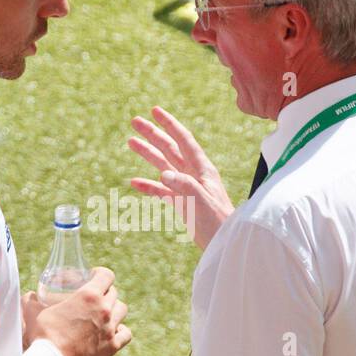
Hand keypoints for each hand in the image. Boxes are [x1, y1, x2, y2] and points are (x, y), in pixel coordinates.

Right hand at [24, 268, 130, 355]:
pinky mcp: (113, 346)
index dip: (101, 274)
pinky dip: (121, 331)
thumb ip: (31, 300)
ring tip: (105, 314)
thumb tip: (28, 296)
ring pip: (122, 310)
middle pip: (113, 293)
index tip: (95, 276)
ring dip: (115, 310)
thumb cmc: (42, 337)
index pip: (106, 275)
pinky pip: (126, 334)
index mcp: (88, 295)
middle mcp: (104, 309)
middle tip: (95, 298)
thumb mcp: (33, 312)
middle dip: (105, 293)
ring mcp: (111, 328)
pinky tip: (114, 332)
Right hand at [128, 106, 233, 250]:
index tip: (154, 110)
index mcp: (202, 170)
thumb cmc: (218, 223)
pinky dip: (148, 186)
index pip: (184, 140)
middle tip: (134, 121)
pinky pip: (161, 191)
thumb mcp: (201, 201)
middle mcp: (194, 175)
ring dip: (148, 154)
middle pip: (170, 148)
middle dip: (153, 134)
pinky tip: (134, 182)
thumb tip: (163, 173)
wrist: (224, 244)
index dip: (169, 124)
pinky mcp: (181, 204)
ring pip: (163, 165)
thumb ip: (184, 185)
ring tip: (131, 142)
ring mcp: (186, 189)